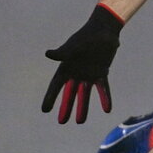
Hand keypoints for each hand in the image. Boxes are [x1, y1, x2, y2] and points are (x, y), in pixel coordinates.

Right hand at [42, 4, 122, 122]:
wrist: (103, 30)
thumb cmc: (86, 36)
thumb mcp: (74, 46)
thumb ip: (62, 53)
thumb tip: (48, 54)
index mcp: (66, 67)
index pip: (56, 86)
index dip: (51, 98)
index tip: (45, 110)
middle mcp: (76, 73)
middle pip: (69, 94)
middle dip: (66, 107)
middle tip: (62, 121)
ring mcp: (89, 74)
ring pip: (85, 95)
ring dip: (83, 107)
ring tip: (80, 122)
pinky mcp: (102, 73)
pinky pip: (103, 89)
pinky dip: (105, 98)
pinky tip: (107, 109)